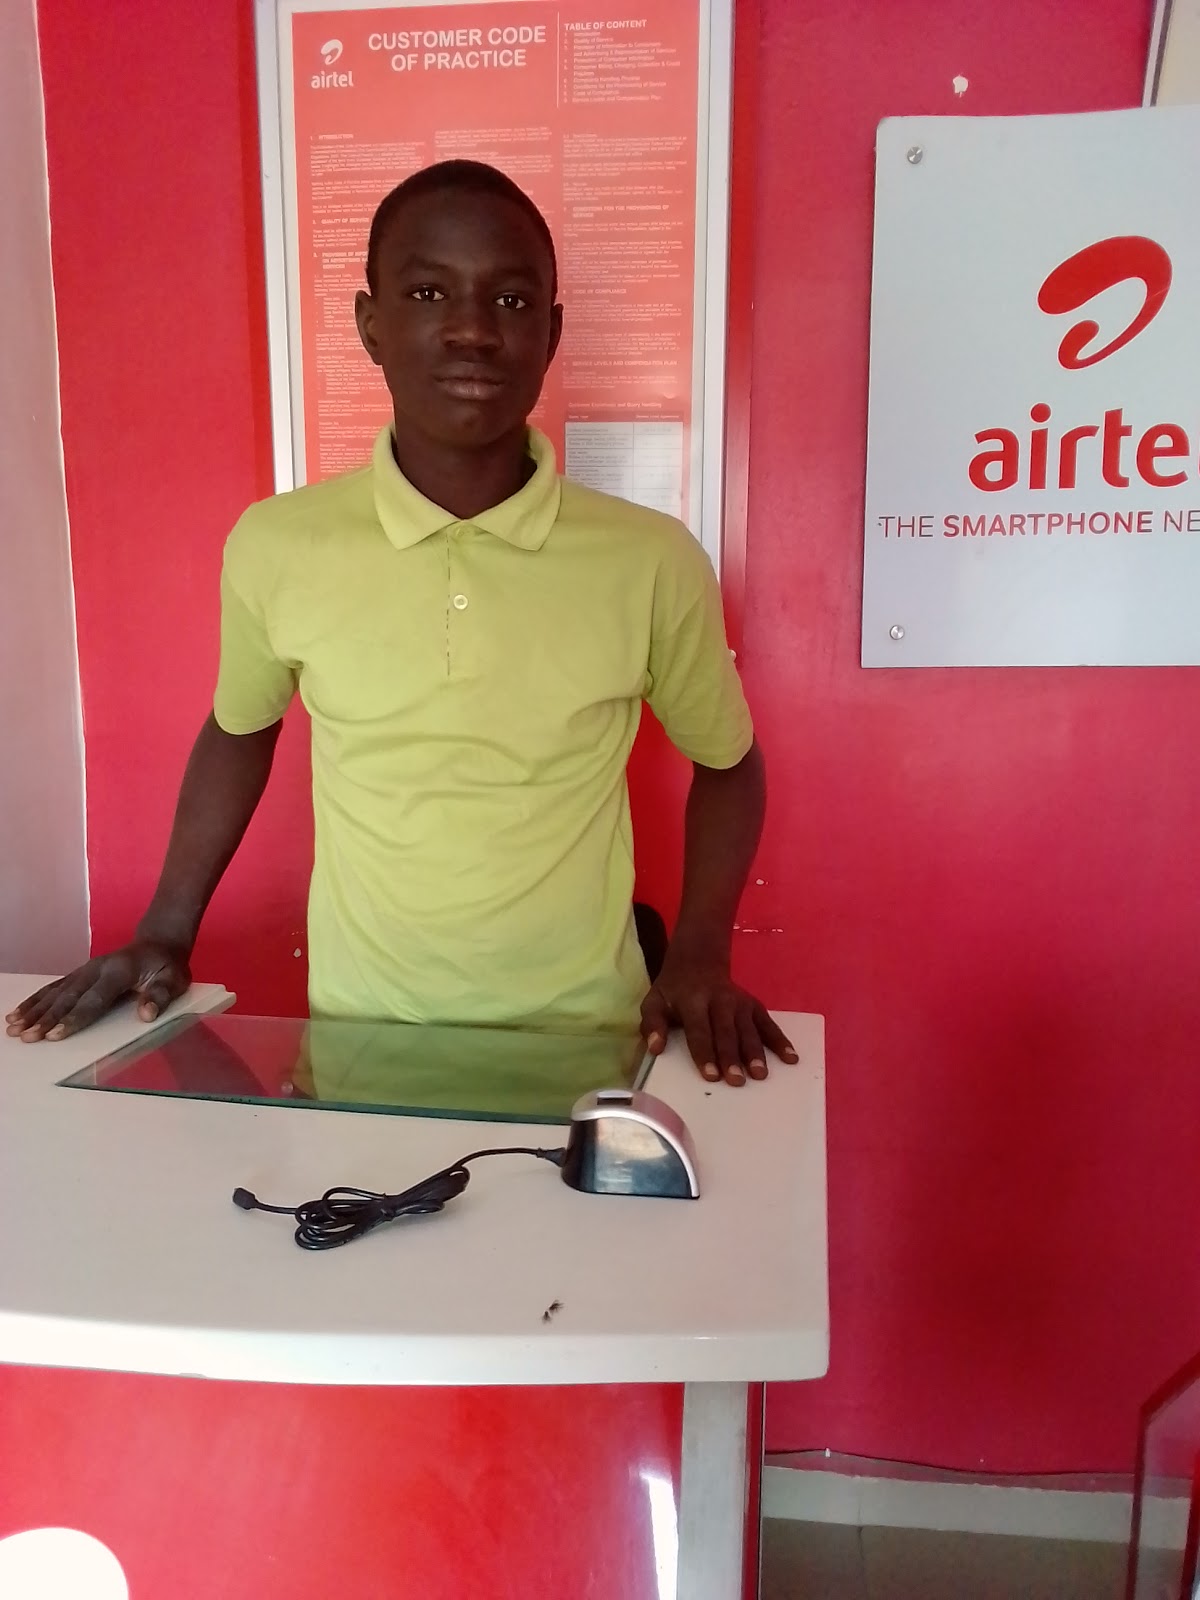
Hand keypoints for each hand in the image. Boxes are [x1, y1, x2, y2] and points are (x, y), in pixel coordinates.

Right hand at [4, 940, 191, 1042]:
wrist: (158, 942)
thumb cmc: (166, 965)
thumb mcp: (174, 979)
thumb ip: (160, 995)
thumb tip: (146, 1015)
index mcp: (118, 971)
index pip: (93, 999)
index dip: (73, 1018)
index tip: (54, 1035)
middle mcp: (96, 968)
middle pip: (67, 997)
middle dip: (45, 1019)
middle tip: (26, 1037)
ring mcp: (85, 969)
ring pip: (55, 992)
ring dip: (34, 1010)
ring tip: (13, 1027)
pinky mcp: (79, 974)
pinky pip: (53, 988)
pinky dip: (35, 1000)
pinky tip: (19, 1012)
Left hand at [640, 954, 797, 1085]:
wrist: (697, 963)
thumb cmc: (673, 992)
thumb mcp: (654, 1002)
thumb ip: (652, 1024)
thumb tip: (655, 1048)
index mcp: (692, 1001)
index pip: (699, 1030)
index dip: (705, 1053)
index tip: (711, 1076)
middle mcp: (719, 1001)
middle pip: (726, 1032)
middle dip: (732, 1057)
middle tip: (737, 1081)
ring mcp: (740, 1002)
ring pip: (749, 1029)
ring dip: (756, 1052)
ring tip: (761, 1074)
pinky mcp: (754, 1005)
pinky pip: (768, 1024)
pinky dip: (780, 1040)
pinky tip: (791, 1058)